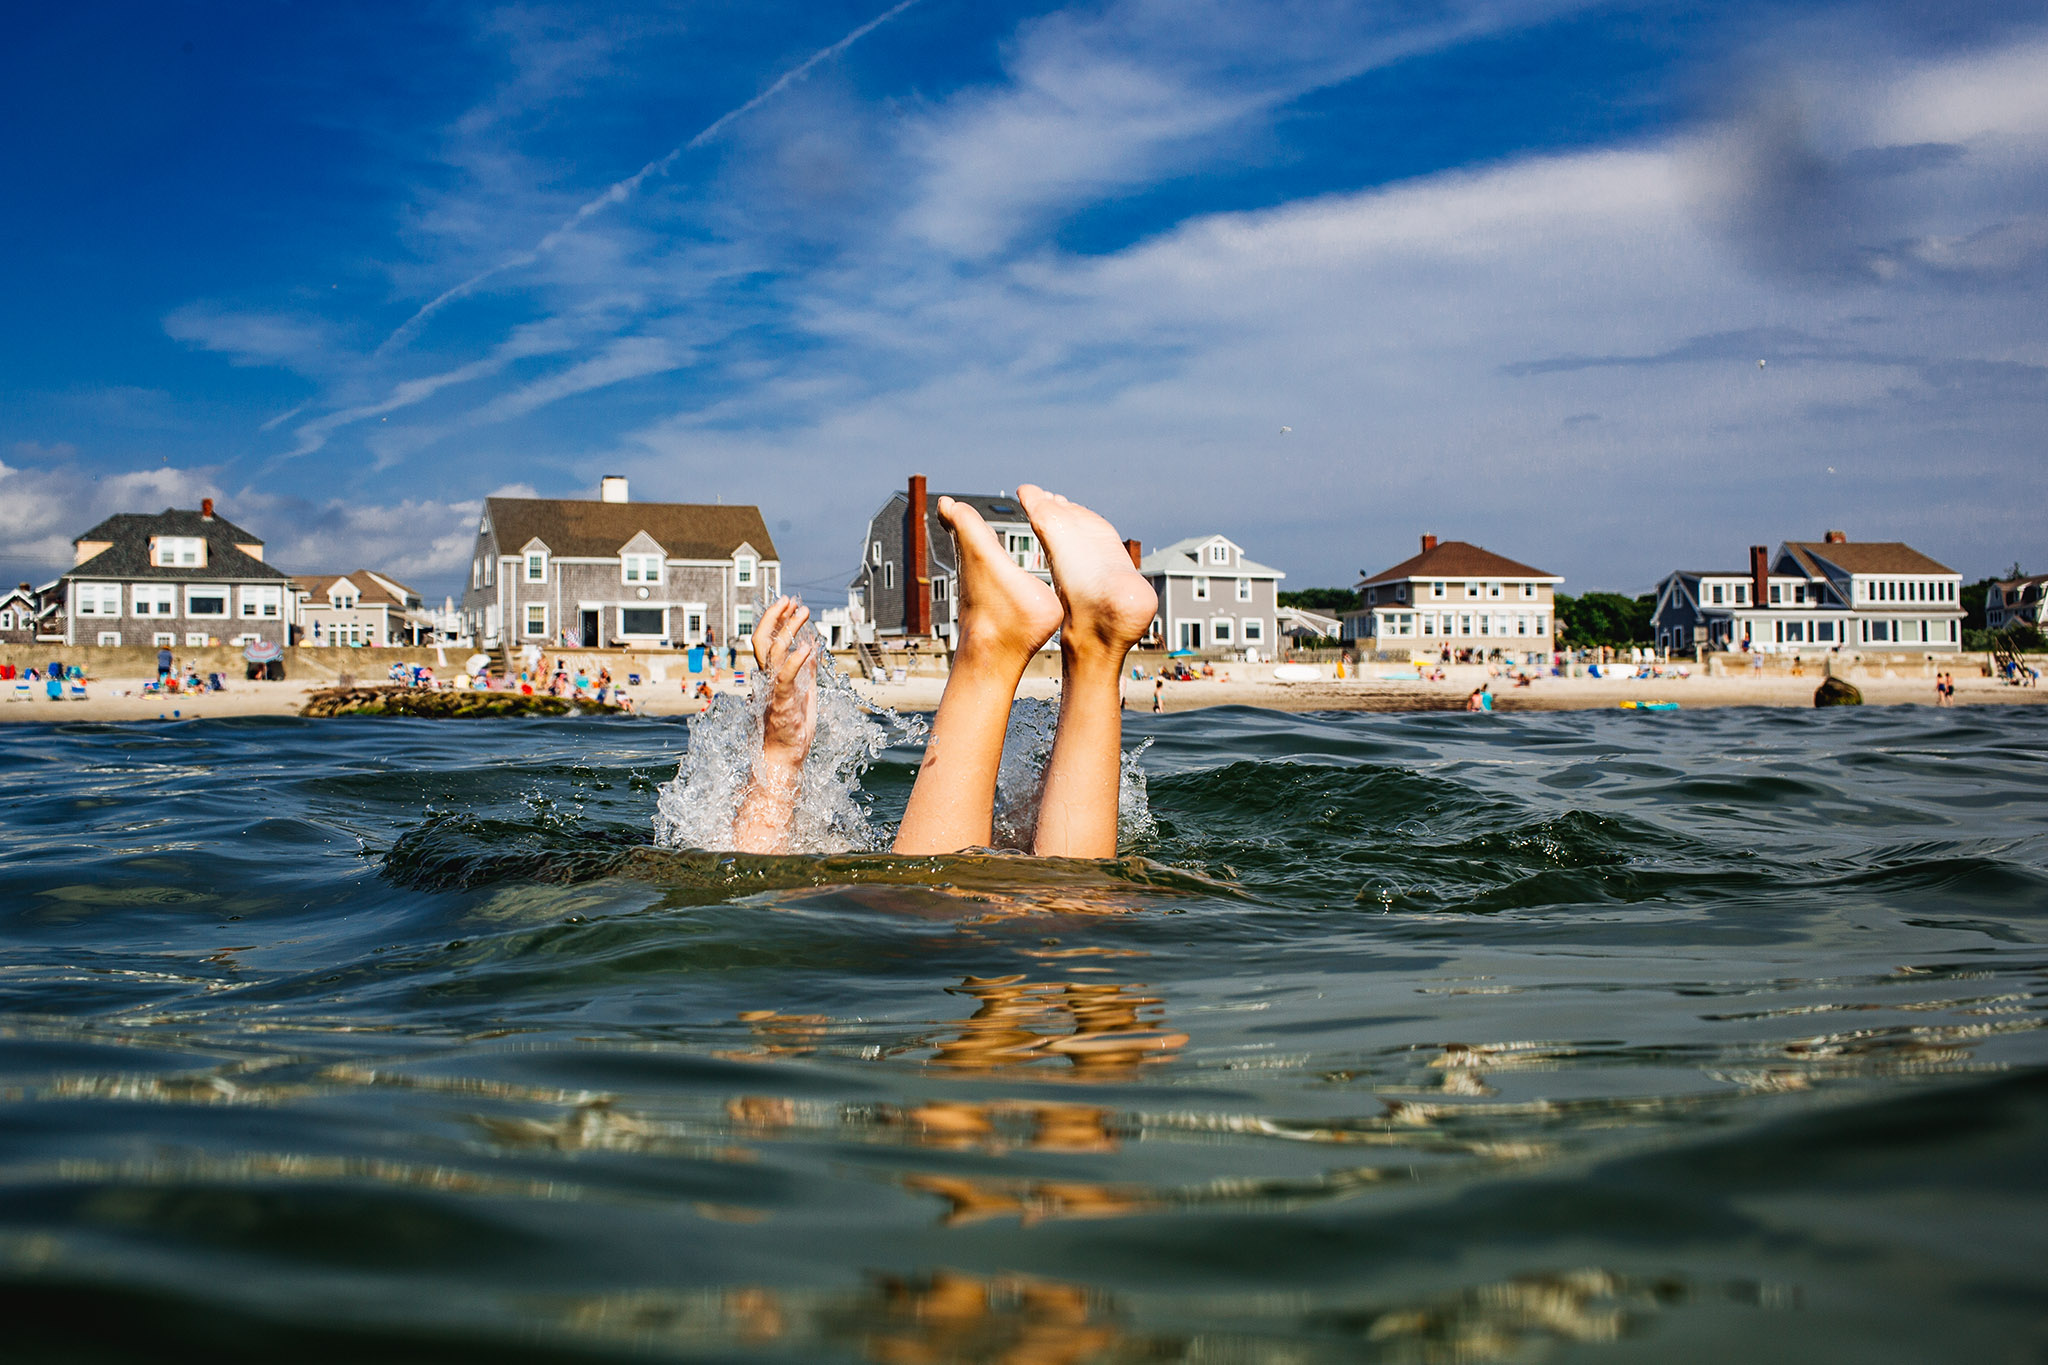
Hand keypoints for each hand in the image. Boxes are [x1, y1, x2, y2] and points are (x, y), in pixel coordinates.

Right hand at [753, 597, 817, 766]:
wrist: (783, 758)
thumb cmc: (792, 730)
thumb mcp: (804, 693)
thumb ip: (806, 670)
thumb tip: (812, 646)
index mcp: (772, 677)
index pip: (768, 641)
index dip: (776, 620)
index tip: (788, 604)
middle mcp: (767, 681)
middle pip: (763, 641)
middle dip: (775, 617)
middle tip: (790, 600)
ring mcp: (773, 691)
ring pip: (773, 653)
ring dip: (788, 630)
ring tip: (804, 614)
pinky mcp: (781, 704)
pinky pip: (785, 678)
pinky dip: (795, 661)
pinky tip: (807, 647)